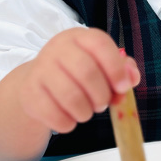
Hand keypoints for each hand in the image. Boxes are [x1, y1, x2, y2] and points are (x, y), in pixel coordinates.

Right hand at [18, 27, 140, 134]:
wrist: (39, 82)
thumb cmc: (77, 73)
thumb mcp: (101, 65)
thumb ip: (122, 70)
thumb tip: (131, 78)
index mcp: (80, 37)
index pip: (100, 44)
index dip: (116, 69)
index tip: (123, 87)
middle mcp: (57, 48)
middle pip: (87, 72)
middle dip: (101, 95)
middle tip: (102, 104)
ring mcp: (40, 69)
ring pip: (71, 97)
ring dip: (86, 112)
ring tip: (86, 111)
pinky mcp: (29, 92)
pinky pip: (55, 115)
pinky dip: (68, 123)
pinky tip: (69, 118)